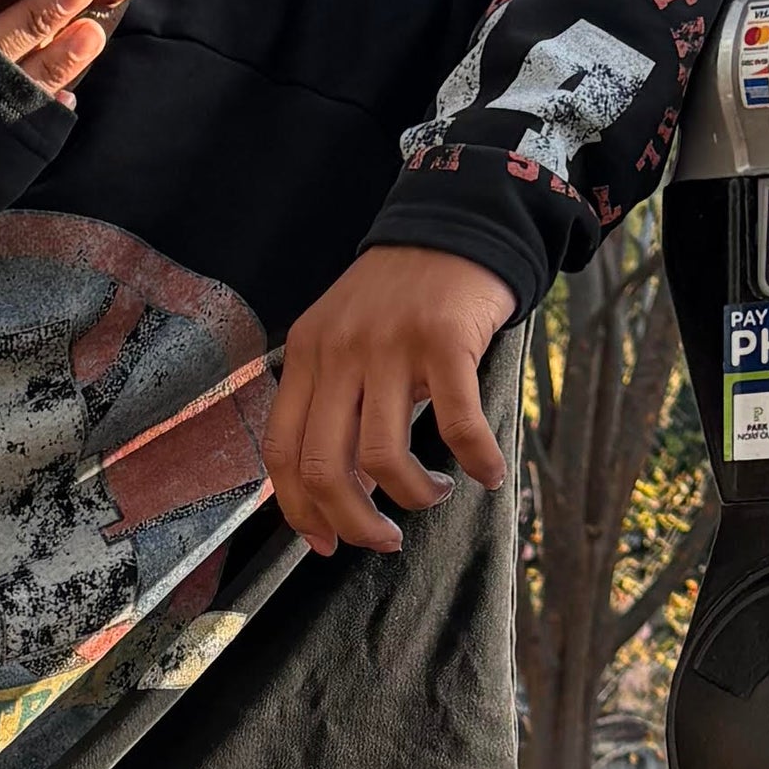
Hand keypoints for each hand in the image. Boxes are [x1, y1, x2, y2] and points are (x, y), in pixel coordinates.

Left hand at [265, 247, 515, 553]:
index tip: (324, 543)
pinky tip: (487, 473)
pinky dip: (476, 460)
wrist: (453, 225)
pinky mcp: (443, 340)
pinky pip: (456, 423)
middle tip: (384, 541)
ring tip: (434, 495)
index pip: (281, 451)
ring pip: (382, 457)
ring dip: (413, 496)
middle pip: (325, 466)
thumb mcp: (344, 339)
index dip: (298, 510)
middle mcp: (338, 353)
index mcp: (307, 357)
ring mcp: (389, 346)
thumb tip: (345, 491)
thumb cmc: (400, 298)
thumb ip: (334, 401)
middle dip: (354, 522)